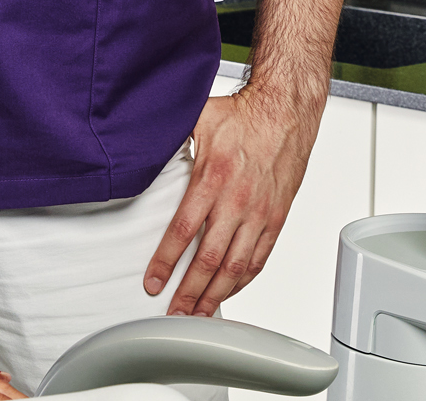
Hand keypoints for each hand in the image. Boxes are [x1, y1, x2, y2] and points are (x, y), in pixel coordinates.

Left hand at [142, 82, 321, 316]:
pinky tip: (229, 290)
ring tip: (199, 312)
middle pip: (208, 259)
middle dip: (188, 291)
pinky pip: (259, 258)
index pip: (183, 231)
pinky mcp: (275, 218)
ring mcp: (258, 213)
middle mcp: (236, 202)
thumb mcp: (197, 120)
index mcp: (212, 180)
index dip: (165, 261)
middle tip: (173, 311)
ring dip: (215, 294)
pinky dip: (243, 280)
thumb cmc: (243, 115)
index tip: (153, 282)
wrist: (286, 112)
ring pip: (235, 266)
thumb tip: (139, 145)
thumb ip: (169, 138)